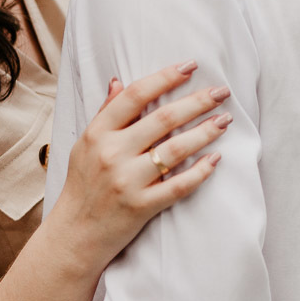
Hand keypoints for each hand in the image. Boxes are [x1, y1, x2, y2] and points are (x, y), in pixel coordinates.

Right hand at [54, 64, 230, 272]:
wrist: (74, 234)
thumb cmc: (81, 185)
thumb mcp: (85, 144)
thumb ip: (104, 113)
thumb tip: (118, 81)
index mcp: (98, 133)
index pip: (135, 95)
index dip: (165, 77)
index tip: (190, 66)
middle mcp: (112, 153)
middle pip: (163, 119)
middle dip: (197, 102)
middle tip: (222, 92)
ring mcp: (127, 181)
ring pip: (175, 150)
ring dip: (205, 132)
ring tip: (225, 120)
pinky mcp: (141, 206)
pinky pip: (178, 186)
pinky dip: (200, 172)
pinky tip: (215, 159)